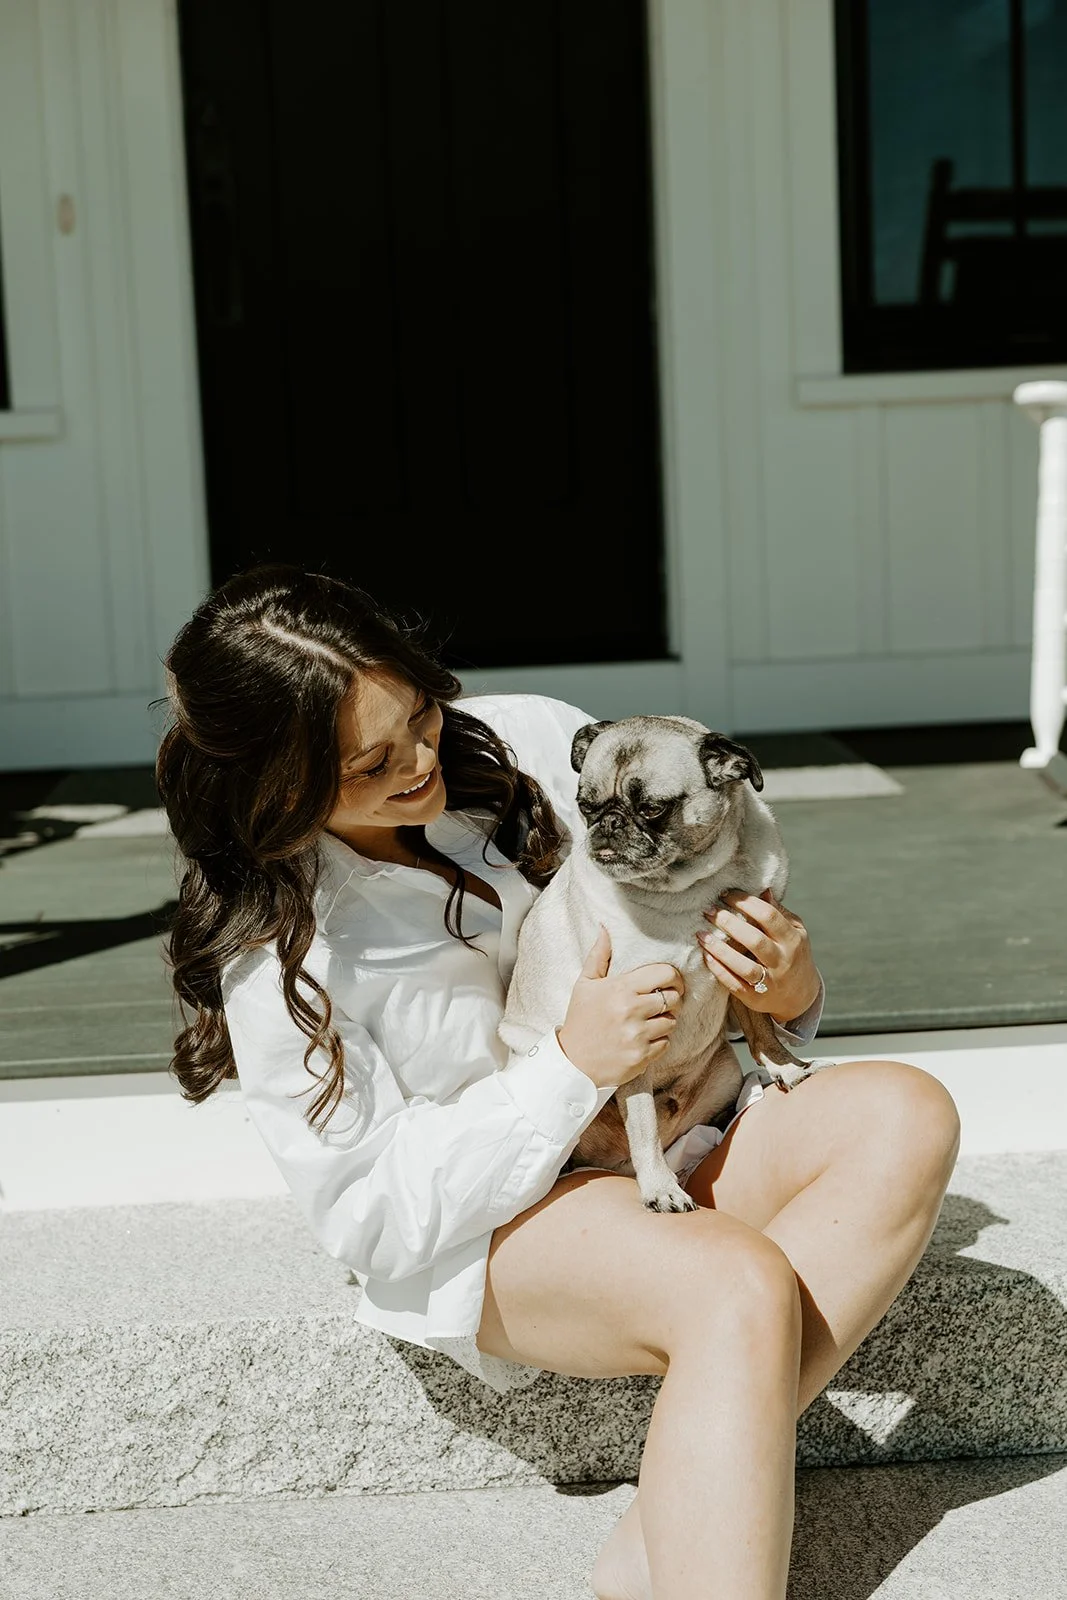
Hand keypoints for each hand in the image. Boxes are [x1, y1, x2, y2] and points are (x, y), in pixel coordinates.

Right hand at [557, 924, 684, 1089]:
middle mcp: (631, 1010)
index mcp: (620, 988)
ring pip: (672, 1021)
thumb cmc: (580, 1020)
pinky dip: (659, 1041)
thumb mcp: (584, 984)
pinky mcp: (642, 1056)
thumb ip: (599, 956)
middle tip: (662, 1002)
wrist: (572, 1062)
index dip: (673, 977)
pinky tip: (644, 1039)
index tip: (670, 982)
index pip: (664, 974)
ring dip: (665, 1021)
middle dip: (672, 999)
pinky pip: (666, 1043)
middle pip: (673, 998)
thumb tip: (604, 928)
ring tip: (650, 1021)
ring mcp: (638, 1035)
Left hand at [696, 888, 819, 1025]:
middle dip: (729, 923)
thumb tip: (763, 890)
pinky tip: (706, 956)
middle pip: (754, 940)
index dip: (745, 902)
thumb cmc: (793, 955)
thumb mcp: (795, 932)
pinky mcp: (756, 999)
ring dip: (720, 950)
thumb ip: (779, 913)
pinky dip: (719, 970)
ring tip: (701, 934)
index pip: (768, 916)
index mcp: (792, 940)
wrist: (801, 996)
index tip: (725, 894)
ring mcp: (770, 982)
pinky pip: (735, 985)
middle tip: (709, 910)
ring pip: (743, 966)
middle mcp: (783, 961)